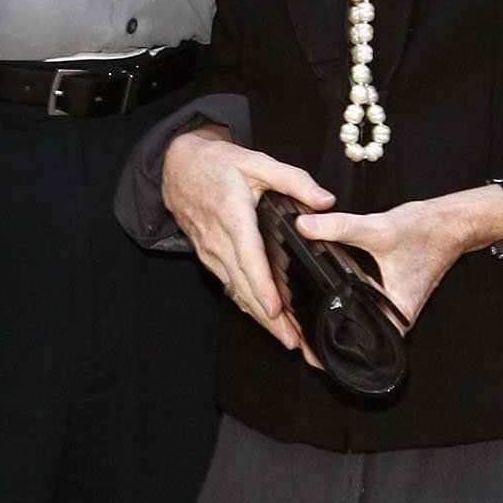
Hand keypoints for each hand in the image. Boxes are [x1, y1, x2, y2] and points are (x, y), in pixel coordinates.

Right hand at [160, 125, 331, 346]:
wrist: (176, 166)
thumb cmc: (217, 164)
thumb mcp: (258, 162)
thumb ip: (294, 181)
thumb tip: (325, 200)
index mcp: (232, 216)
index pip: (248, 257)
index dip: (261, 285)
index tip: (275, 308)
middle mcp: (218, 240)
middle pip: (244, 286)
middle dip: (268, 317)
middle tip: (293, 340)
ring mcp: (210, 252)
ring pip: (236, 291)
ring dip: (259, 317)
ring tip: (286, 339)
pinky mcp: (208, 257)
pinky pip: (229, 285)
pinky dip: (247, 304)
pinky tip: (264, 319)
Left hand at [296, 190, 499, 327]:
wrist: (451, 223)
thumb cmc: (427, 232)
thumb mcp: (379, 229)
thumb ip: (340, 228)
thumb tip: (306, 227)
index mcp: (395, 314)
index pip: (359, 347)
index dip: (329, 349)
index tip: (305, 343)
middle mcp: (395, 316)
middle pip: (354, 336)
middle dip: (325, 331)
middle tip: (297, 323)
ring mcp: (392, 306)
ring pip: (357, 320)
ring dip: (334, 315)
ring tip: (306, 307)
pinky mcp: (388, 294)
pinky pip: (362, 304)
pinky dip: (345, 298)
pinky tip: (328, 288)